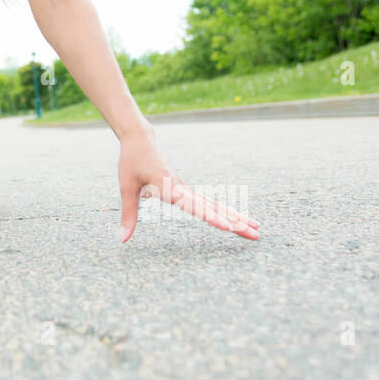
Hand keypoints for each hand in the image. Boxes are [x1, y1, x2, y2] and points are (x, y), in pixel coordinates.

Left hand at [117, 120, 258, 242]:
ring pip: (217, 205)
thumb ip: (128, 214)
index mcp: (169, 187)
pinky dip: (226, 212)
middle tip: (256, 235)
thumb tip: (122, 240)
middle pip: (213, 208)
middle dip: (235, 222)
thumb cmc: (131, 162)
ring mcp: (188, 189)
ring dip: (237, 218)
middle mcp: (183, 188)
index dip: (210, 217)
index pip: (193, 205)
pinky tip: (239, 220)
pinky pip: (211, 202)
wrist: (141, 140)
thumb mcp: (126, 188)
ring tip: (257, 230)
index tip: (227, 227)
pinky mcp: (188, 190)